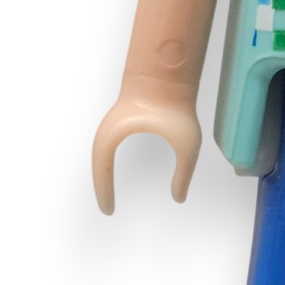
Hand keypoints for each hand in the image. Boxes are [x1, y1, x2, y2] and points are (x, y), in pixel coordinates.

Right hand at [91, 81, 201, 212]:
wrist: (170, 73)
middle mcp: (108, 130)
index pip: (101, 170)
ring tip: (109, 195)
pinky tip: (117, 171)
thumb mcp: (187, 145)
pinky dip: (109, 162)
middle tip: (108, 210)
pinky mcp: (121, 119)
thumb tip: (179, 198)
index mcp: (114, 135)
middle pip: (97, 164)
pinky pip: (109, 146)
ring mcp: (113, 123)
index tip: (109, 211)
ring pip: (101, 154)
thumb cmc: (178, 106)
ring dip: (104, 174)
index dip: (104, 192)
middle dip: (101, 187)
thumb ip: (184, 173)